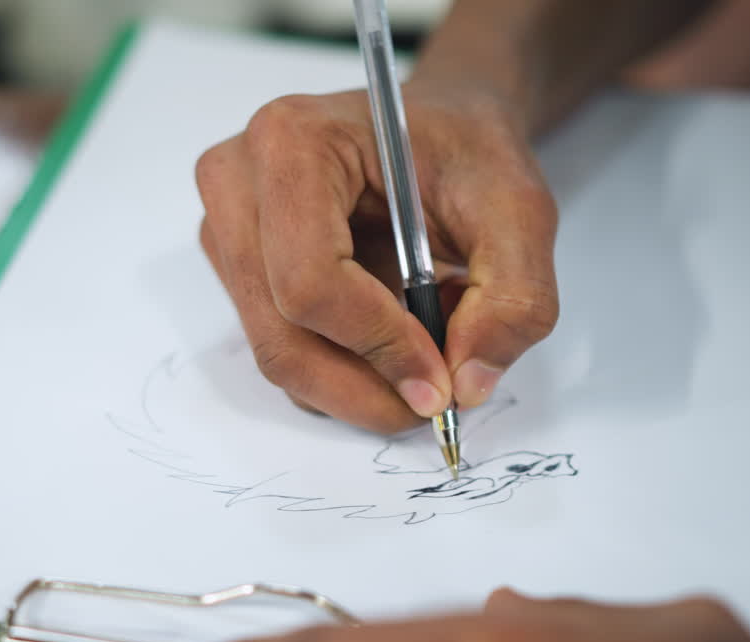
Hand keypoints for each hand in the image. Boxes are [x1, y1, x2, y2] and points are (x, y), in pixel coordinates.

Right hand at [195, 85, 557, 432]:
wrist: (441, 131)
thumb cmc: (468, 151)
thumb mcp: (521, 211)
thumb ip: (514, 299)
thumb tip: (466, 387)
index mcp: (293, 141)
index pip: (309, 280)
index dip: (378, 345)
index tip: (441, 379)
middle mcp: (238, 183)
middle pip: (282, 335)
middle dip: (365, 388)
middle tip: (435, 402)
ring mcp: (227, 230)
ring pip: (280, 356)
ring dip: (359, 383)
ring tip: (426, 348)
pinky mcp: (238, 270)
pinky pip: (284, 353)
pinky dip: (343, 372)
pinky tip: (393, 339)